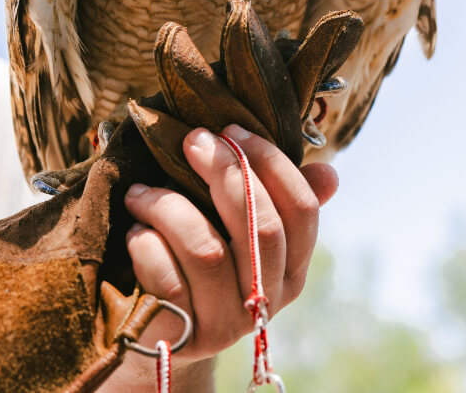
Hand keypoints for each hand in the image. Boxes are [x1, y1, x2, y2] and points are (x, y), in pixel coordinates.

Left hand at [101, 123, 337, 390]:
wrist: (158, 325)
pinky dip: (147, 246)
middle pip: (262, 228)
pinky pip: (166, 281)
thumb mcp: (240, 225)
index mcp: (291, 268)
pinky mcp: (183, 336)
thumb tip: (330, 173)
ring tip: (141, 191)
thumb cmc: (203, 253)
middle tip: (193, 140)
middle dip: (226, 173)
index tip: (233, 129)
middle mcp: (266, 300)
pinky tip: (136, 231)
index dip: (271, 163)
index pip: (302, 210)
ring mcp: (226, 324)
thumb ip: (278, 197)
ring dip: (170, 207)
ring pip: (208, 252)